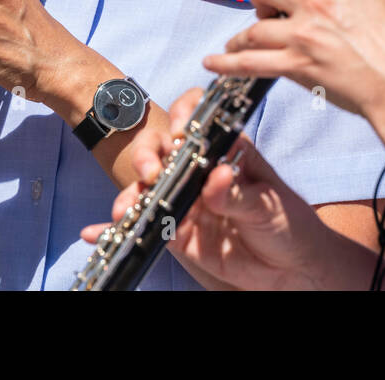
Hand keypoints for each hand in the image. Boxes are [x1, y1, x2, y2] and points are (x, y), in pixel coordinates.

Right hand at [81, 88, 347, 290]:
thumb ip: (238, 193)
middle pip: (162, 148)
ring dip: (130, 195)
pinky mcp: (176, 231)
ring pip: (147, 188)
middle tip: (150, 173)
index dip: (185, 115)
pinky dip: (116, 229)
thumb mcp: (267, 204)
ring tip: (122, 211)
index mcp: (226, 149)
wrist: (290, 269)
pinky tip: (94, 233)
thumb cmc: (288, 222)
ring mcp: (184, 199)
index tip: (182, 134)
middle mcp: (199, 168)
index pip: (198, 118)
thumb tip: (217, 175)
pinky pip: (143, 226)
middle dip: (147, 155)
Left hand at [209, 0, 384, 119]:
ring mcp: (303, 35)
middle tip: (268, 9)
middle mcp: (317, 1)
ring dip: (244, 35)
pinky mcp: (297, 67)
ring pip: (251, 26)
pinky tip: (215, 62)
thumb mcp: (381, 1)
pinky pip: (249, 63)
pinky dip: (227, 64)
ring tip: (241, 41)